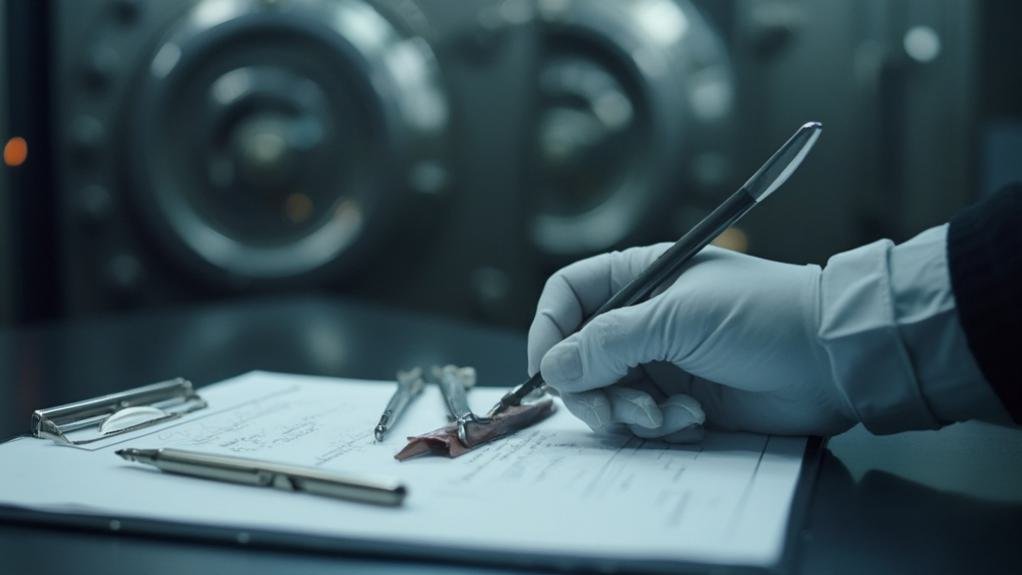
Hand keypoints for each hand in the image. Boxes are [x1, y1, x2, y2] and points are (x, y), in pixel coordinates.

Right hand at [528, 244, 857, 439]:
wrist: (834, 360)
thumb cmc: (763, 315)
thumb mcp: (679, 319)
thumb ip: (610, 342)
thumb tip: (553, 367)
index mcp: (638, 278)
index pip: (567, 296)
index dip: (549, 330)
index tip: (547, 370)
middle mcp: (641, 320)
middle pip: (577, 356)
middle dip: (591, 389)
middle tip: (617, 411)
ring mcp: (659, 362)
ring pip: (605, 395)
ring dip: (629, 413)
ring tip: (671, 415)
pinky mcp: (679, 400)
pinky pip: (640, 421)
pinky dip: (658, 427)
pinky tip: (694, 419)